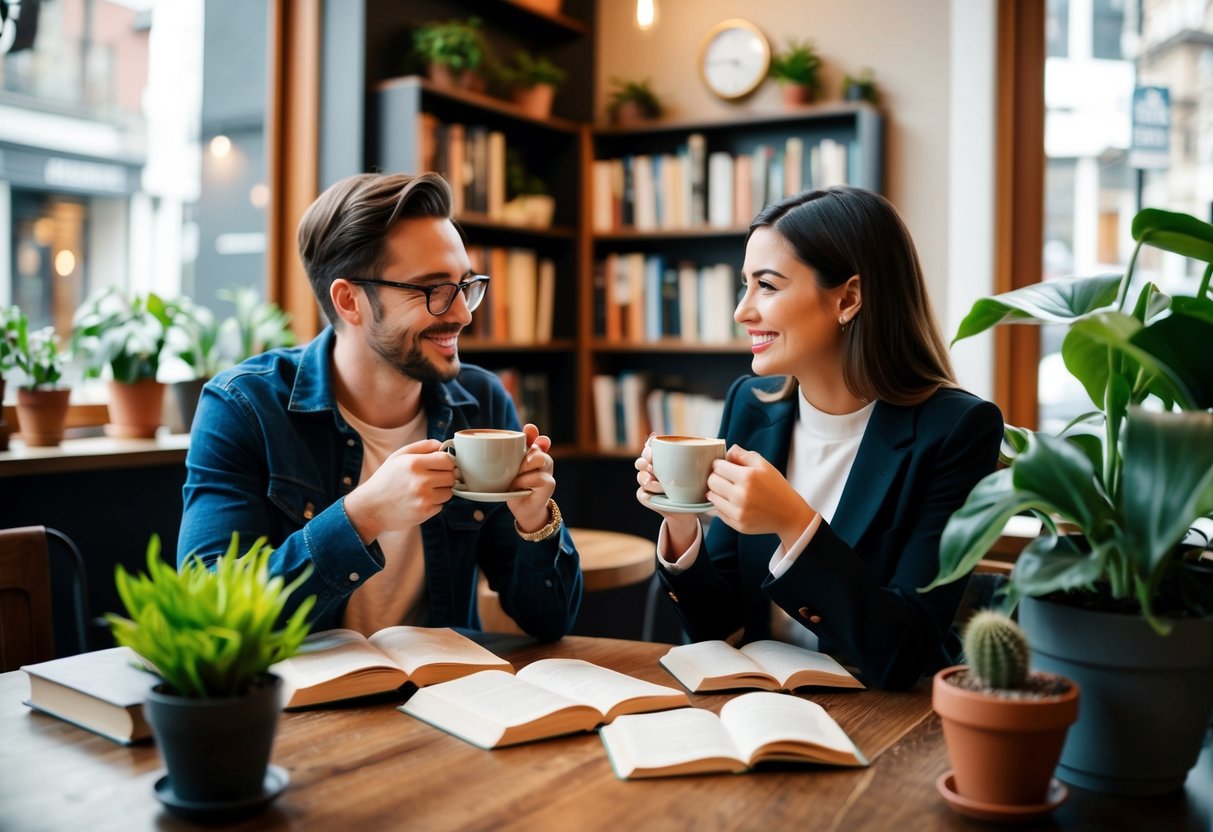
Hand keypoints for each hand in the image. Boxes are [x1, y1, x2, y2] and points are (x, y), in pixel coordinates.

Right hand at [344, 439, 456, 543]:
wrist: (370, 507)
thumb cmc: (385, 479)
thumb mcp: (398, 456)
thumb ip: (422, 446)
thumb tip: (442, 445)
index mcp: (414, 463)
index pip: (447, 460)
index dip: (446, 462)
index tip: (440, 465)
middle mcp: (420, 481)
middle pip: (451, 476)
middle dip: (445, 476)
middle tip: (432, 478)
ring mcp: (423, 499)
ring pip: (449, 492)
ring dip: (441, 491)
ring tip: (424, 490)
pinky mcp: (424, 513)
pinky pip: (441, 506)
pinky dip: (434, 503)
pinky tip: (419, 501)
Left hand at [507, 423, 556, 531]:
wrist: (522, 509)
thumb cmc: (513, 489)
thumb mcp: (507, 472)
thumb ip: (507, 458)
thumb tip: (493, 447)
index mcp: (532, 454)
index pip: (535, 438)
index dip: (533, 432)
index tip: (529, 429)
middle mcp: (543, 459)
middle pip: (538, 447)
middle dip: (529, 451)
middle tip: (521, 463)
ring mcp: (548, 471)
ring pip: (540, 459)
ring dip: (525, 467)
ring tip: (516, 478)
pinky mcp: (550, 484)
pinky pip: (538, 477)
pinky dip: (524, 481)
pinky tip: (517, 487)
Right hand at [634, 434, 699, 553]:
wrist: (690, 511)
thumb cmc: (696, 487)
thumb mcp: (701, 472)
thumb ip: (707, 459)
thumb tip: (727, 448)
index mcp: (664, 459)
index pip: (650, 447)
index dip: (649, 446)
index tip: (654, 446)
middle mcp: (653, 469)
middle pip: (641, 460)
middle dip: (645, 462)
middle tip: (654, 466)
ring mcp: (648, 484)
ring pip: (639, 476)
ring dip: (647, 479)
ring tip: (660, 485)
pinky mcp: (647, 497)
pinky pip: (640, 494)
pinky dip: (646, 494)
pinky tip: (656, 496)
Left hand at [707, 444, 816, 548]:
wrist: (789, 514)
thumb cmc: (776, 487)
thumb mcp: (764, 465)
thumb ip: (743, 455)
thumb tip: (727, 451)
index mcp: (748, 477)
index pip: (718, 467)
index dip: (719, 464)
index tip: (724, 466)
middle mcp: (741, 495)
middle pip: (711, 482)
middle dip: (715, 477)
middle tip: (724, 478)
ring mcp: (739, 512)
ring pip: (711, 497)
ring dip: (716, 492)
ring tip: (727, 490)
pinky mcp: (738, 524)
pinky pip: (717, 512)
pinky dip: (720, 506)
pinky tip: (730, 502)